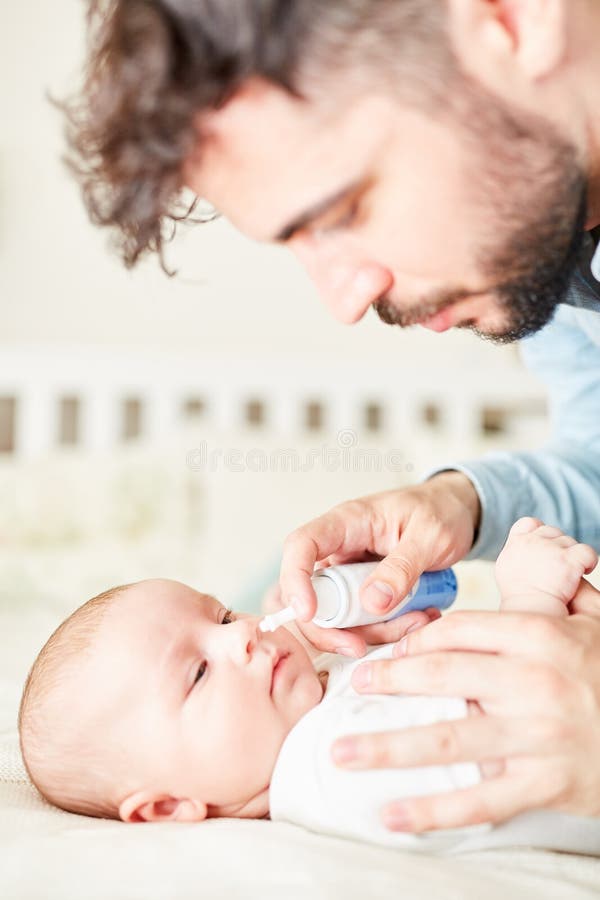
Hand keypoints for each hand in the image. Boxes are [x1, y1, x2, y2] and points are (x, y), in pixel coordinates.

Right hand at [279, 472, 479, 656]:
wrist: (457, 512)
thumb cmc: (440, 510)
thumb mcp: (431, 535)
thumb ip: (402, 567)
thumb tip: (372, 602)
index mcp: (347, 522)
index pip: (302, 545)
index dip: (295, 579)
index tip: (308, 612)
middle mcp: (340, 549)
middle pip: (313, 594)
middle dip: (335, 628)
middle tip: (363, 646)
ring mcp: (349, 573)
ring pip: (340, 617)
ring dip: (374, 631)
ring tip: (419, 619)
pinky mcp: (364, 592)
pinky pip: (363, 621)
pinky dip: (387, 629)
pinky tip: (419, 617)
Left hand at [331, 611, 599, 831]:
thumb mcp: (595, 621)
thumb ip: (559, 588)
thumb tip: (534, 545)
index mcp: (538, 637)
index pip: (458, 631)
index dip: (415, 640)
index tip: (387, 651)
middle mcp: (533, 682)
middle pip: (442, 675)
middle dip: (388, 681)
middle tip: (352, 686)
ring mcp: (537, 736)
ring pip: (448, 739)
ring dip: (388, 747)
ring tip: (342, 752)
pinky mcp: (545, 784)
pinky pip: (480, 800)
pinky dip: (432, 811)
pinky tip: (392, 815)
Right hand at [496, 517, 597, 614]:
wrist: (531, 610)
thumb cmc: (521, 597)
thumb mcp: (507, 568)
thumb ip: (516, 551)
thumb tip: (524, 543)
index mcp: (516, 543)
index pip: (529, 523)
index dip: (540, 533)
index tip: (545, 548)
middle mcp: (532, 542)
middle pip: (553, 532)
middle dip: (558, 547)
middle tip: (558, 567)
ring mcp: (551, 549)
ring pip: (570, 542)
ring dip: (572, 556)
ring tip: (568, 574)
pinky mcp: (569, 559)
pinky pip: (587, 552)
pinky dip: (589, 561)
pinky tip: (584, 571)